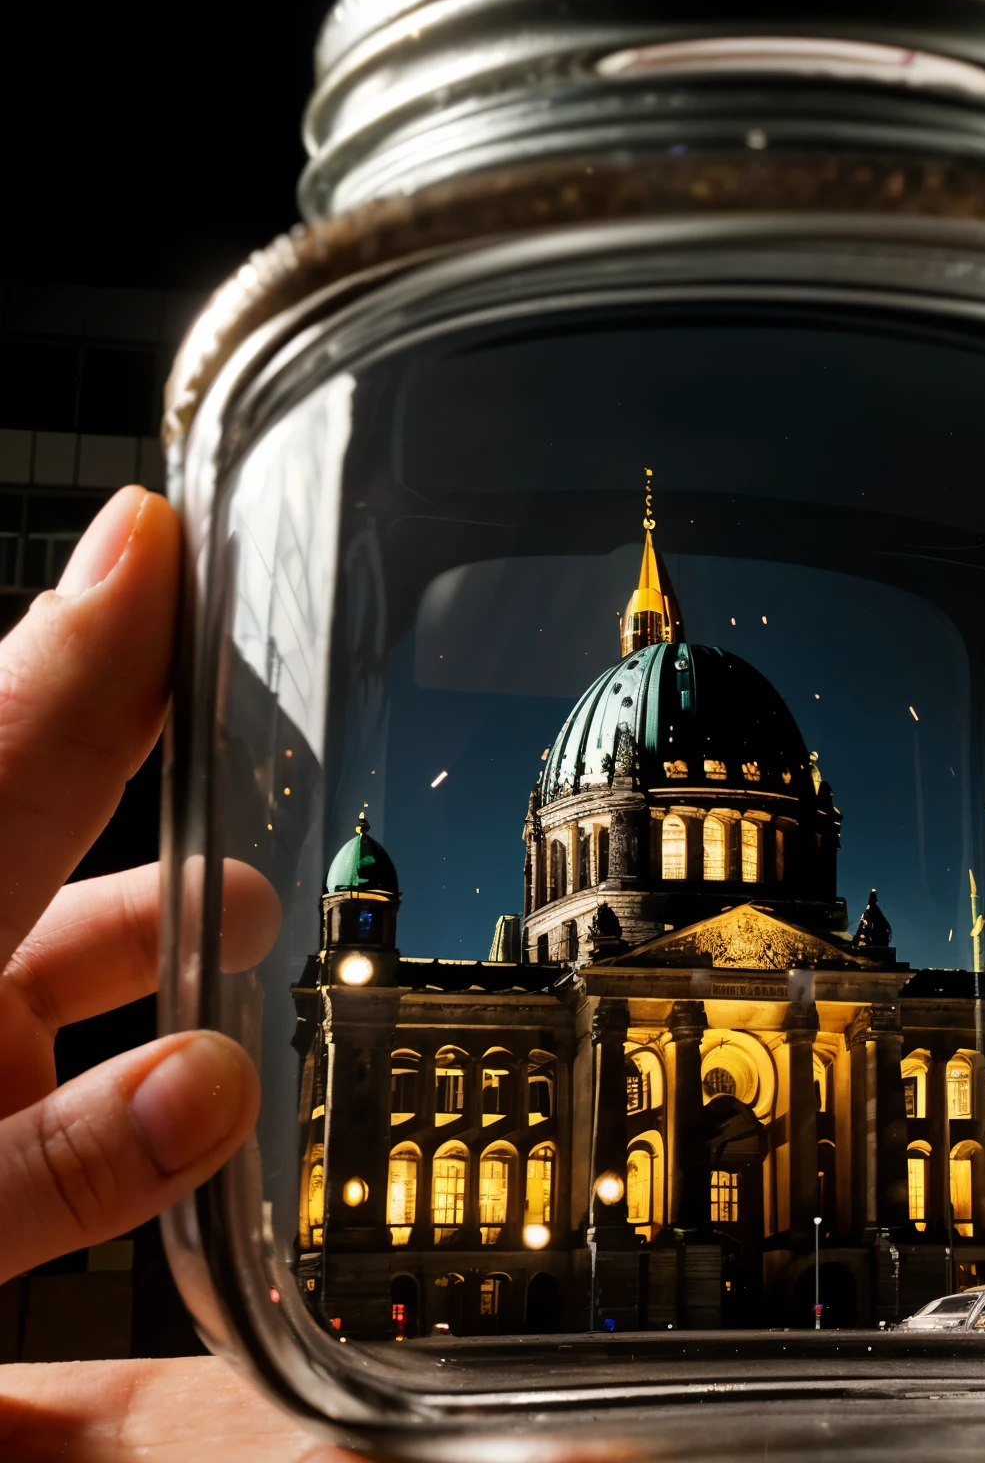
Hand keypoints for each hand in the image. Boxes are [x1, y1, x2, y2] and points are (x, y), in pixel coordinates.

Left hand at [0, 487, 267, 1284]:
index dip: (95, 644)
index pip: (16, 763)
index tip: (157, 536)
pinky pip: (50, 1053)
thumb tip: (211, 1086)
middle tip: (212, 669)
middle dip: (124, 738)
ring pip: (49, 940)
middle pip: (31, 811)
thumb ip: (36, 1170)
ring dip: (148, 920)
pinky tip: (187, 1076)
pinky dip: (128, 1056)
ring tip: (240, 900)